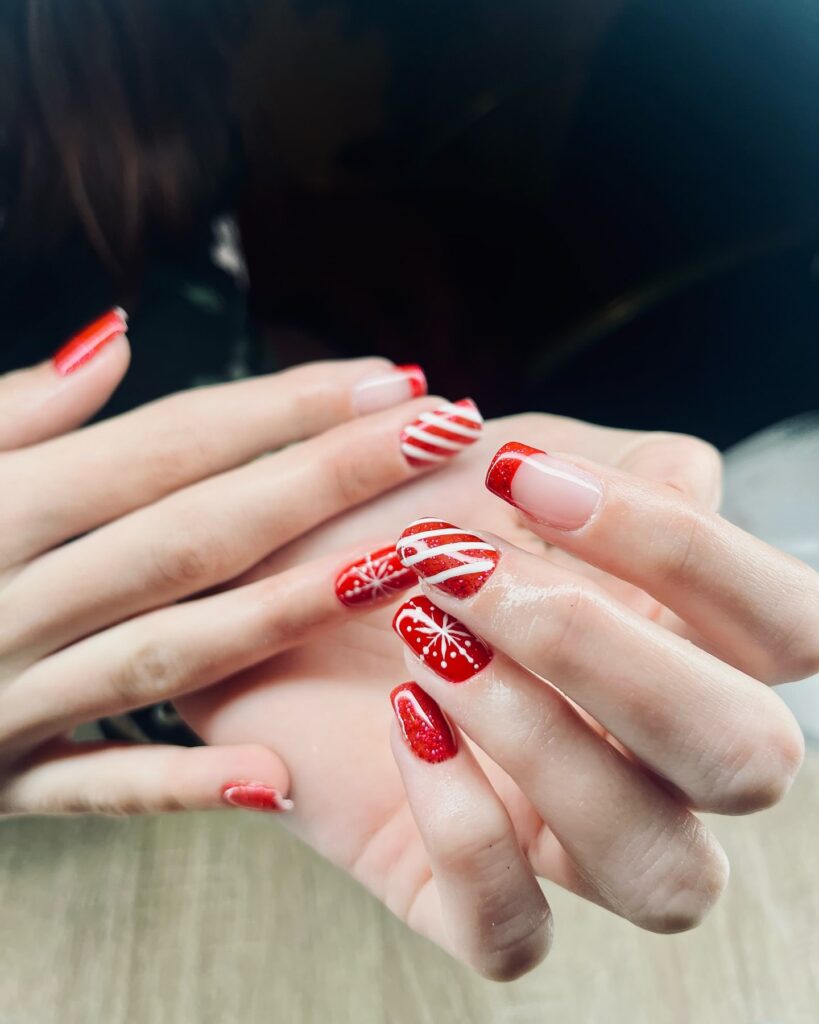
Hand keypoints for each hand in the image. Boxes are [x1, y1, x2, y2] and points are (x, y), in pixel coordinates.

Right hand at [0, 309, 481, 813]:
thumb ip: (11, 409)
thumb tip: (116, 336)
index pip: (169, 446)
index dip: (285, 409)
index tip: (391, 378)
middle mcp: (5, 596)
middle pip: (198, 530)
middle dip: (330, 479)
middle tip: (445, 429)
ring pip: (172, 650)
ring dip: (294, 608)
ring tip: (411, 559)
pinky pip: (86, 788)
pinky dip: (172, 785)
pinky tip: (272, 779)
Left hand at [179, 415, 816, 979]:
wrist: (262, 587)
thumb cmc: (394, 519)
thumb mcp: (499, 467)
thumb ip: (612, 466)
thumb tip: (686, 490)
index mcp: (684, 640)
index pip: (787, 625)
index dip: (684, 549)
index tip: (520, 477)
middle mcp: (652, 753)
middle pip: (750, 756)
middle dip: (607, 651)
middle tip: (463, 572)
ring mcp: (566, 837)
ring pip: (658, 865)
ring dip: (542, 737)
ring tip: (425, 640)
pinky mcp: (466, 895)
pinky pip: (515, 931)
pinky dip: (464, 829)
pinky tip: (403, 724)